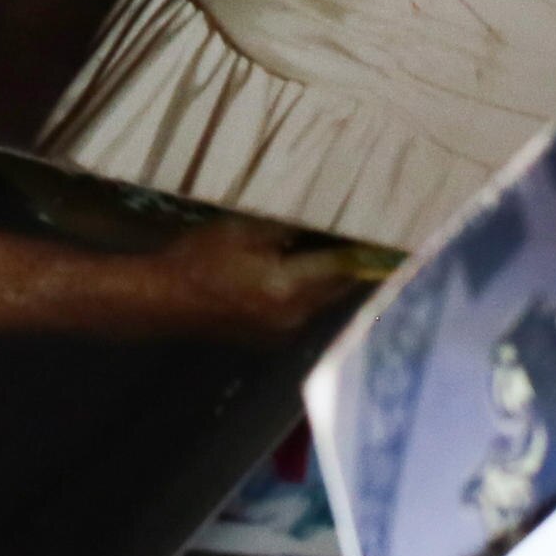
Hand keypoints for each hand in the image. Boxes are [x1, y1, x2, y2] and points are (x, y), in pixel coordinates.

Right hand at [153, 214, 393, 334]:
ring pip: (323, 299)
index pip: (342, 268)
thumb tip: (327, 219)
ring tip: (343, 246)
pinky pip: (304, 308)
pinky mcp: (271, 336)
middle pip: (338, 288)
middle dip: (353, 263)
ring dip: (333, 277)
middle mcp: (295, 317)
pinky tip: (306, 269)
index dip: (366, 251)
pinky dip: (312, 289)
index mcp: (289, 289)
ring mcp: (284, 331)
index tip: (390, 236)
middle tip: (372, 236)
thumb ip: (288, 227)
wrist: (164, 300)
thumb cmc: (200, 259)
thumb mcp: (243, 231)